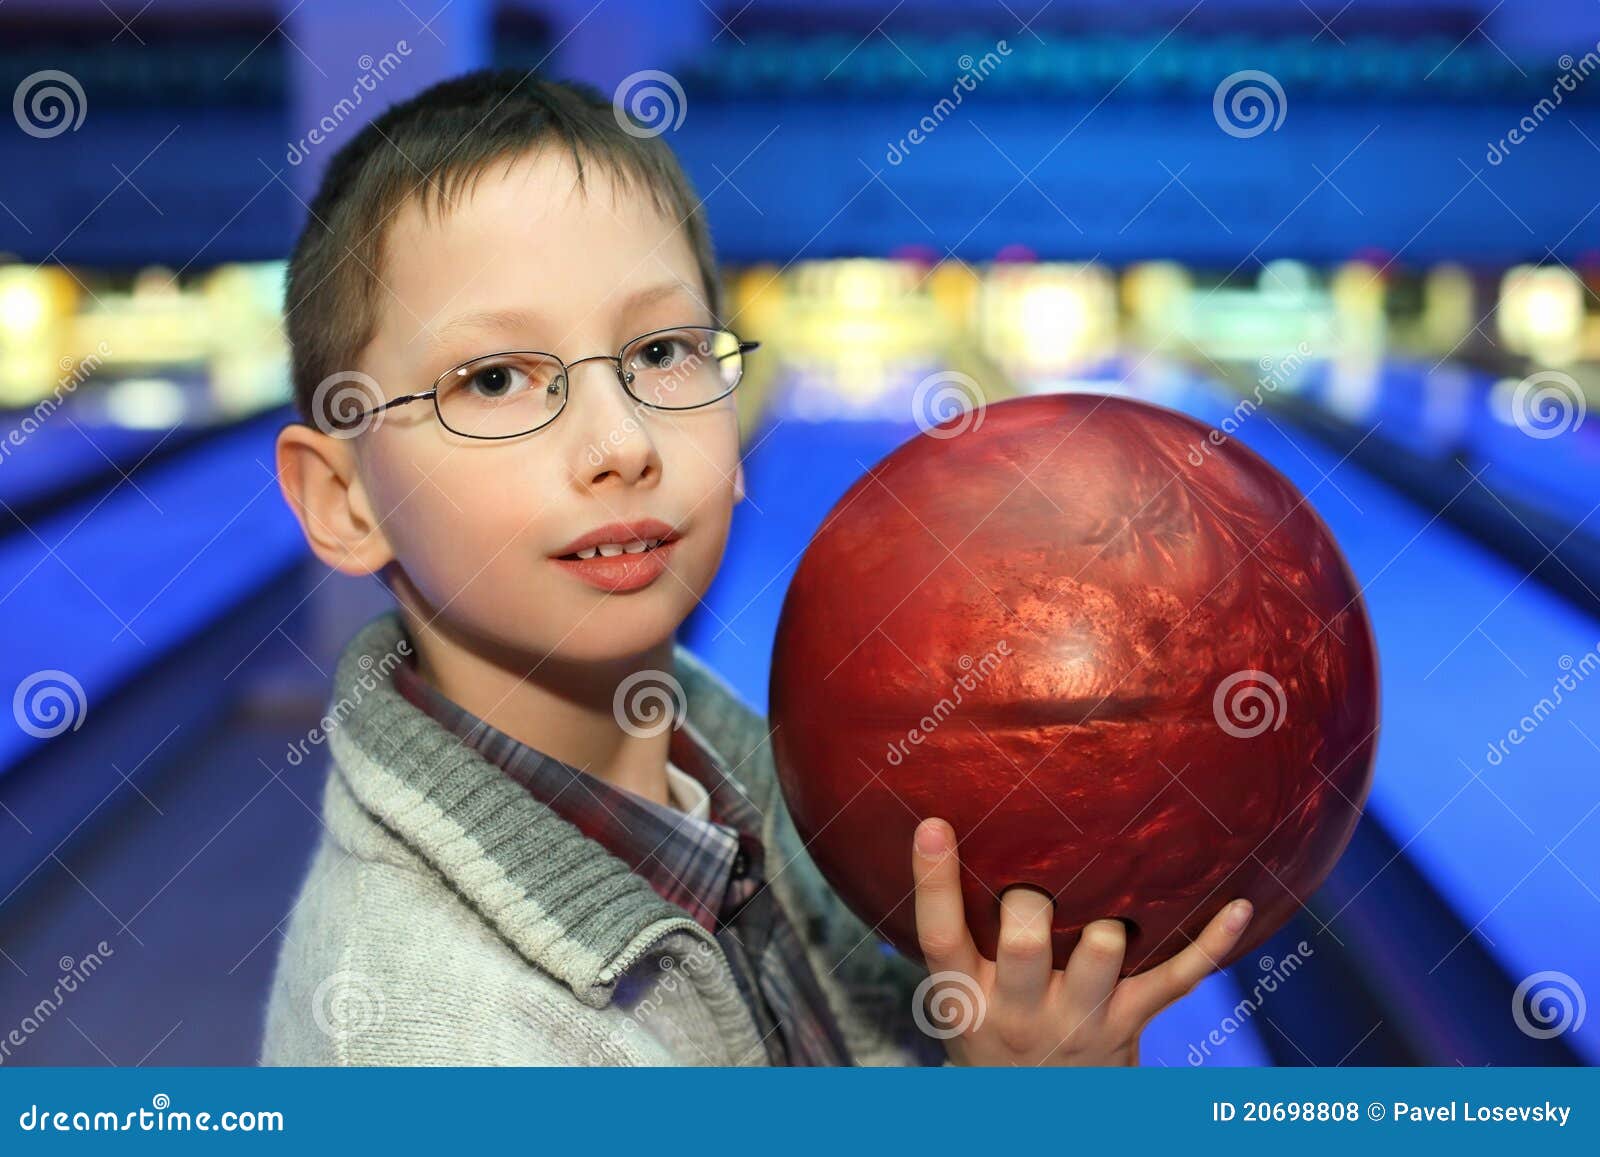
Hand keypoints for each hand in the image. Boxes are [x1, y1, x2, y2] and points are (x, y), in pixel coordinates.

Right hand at [911, 817, 1253, 1065]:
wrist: (1033, 1114)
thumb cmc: (992, 1026)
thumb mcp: (959, 996)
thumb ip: (960, 933)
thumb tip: (950, 828)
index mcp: (964, 996)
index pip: (939, 936)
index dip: (934, 881)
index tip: (934, 824)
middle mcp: (1017, 1011)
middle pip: (1023, 944)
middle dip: (1033, 900)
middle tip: (1037, 878)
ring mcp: (1079, 1020)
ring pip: (1101, 953)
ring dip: (1109, 916)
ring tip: (1112, 882)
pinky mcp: (1129, 1024)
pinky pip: (1176, 981)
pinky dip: (1211, 943)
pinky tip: (1237, 906)